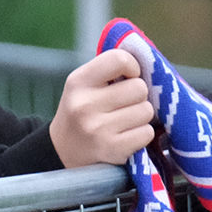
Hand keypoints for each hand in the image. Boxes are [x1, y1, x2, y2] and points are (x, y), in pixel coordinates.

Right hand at [49, 50, 154, 168]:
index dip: (132, 66)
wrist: (62, 152)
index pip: (119, 59)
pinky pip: (147, 133)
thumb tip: (149, 65)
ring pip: (146, 111)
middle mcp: (85, 104)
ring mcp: (99, 129)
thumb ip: (109, 71)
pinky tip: (126, 136)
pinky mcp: (112, 149)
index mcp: (79, 81)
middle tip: (124, 104)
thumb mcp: (83, 86)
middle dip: (137, 96)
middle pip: (139, 87)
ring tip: (124, 121)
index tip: (129, 77)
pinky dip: (141, 134)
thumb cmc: (82, 112)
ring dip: (141, 116)